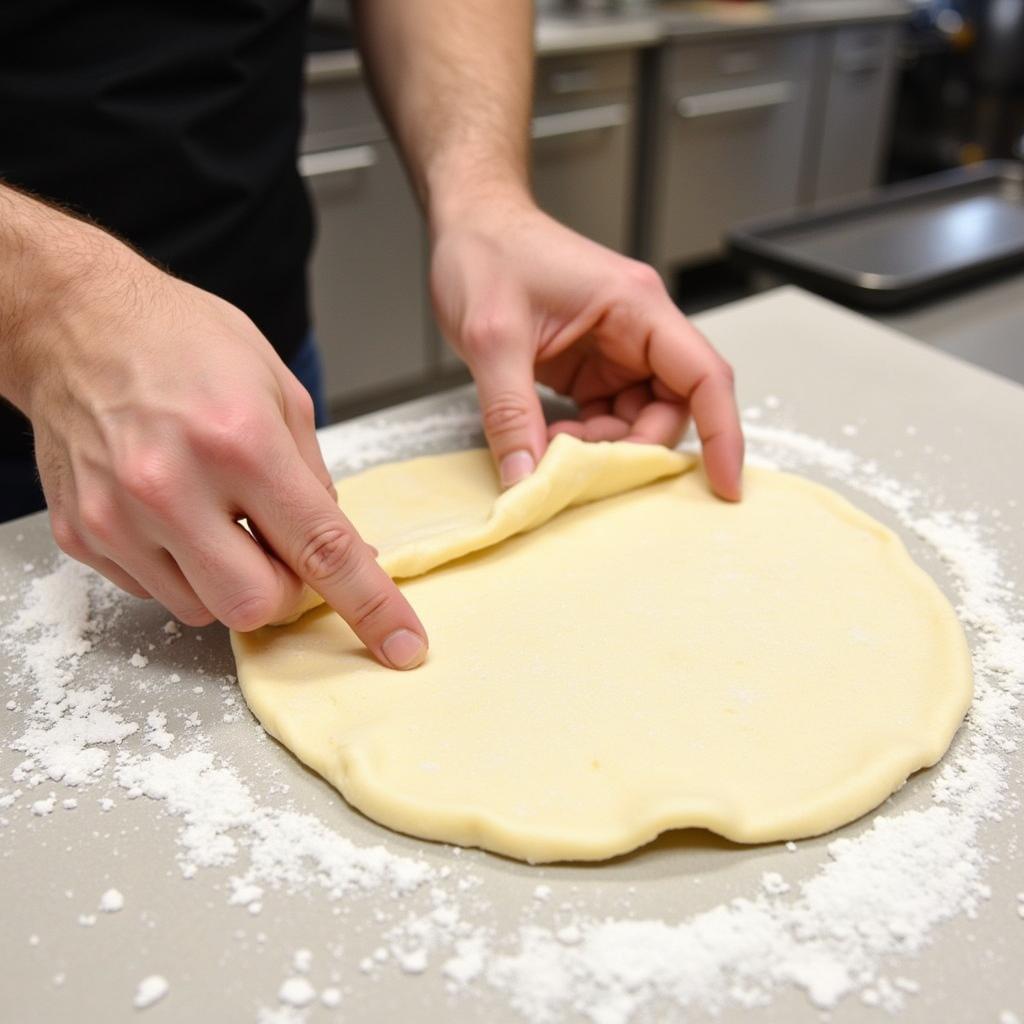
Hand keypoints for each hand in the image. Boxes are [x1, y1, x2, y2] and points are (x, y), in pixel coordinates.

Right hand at [15, 222, 426, 668]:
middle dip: (284, 591)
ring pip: (203, 609)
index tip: (401, 645)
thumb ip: (314, 478)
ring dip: (229, 579)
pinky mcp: (82, 534)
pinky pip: (154, 590)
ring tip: (217, 515)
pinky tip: (174, 514)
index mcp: (240, 441)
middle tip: (279, 546)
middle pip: (255, 605)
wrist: (76, 322)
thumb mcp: (279, 388)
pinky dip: (181, 568)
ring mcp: (118, 516)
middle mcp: (171, 486)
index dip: (370, 606)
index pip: (321, 549)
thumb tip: (344, 551)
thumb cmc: (184, 341)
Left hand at [430, 194, 743, 498]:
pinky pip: (604, 419)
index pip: (704, 377)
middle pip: (670, 409)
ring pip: (636, 420)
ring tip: (548, 450)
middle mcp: (635, 330)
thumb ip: (509, 413)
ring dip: (602, 449)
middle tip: (582, 474)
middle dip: (632, 449)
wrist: (467, 223)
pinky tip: (545, 442)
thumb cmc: (486, 250)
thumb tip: (525, 479)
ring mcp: (613, 352)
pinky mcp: (589, 369)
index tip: (724, 485)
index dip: (724, 434)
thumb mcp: (490, 337)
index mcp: (635, 307)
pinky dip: (582, 441)